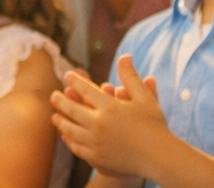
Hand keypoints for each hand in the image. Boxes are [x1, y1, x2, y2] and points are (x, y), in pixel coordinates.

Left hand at [50, 58, 166, 175]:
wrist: (160, 158)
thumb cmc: (154, 125)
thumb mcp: (144, 98)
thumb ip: (131, 77)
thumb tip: (125, 56)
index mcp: (109, 107)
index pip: (85, 90)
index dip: (75, 81)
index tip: (68, 75)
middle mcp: (99, 124)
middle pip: (72, 110)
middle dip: (61, 101)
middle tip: (53, 95)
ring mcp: (96, 143)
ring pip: (71, 130)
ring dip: (61, 122)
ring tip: (55, 116)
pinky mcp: (97, 158)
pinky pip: (78, 148)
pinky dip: (70, 141)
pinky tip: (67, 137)